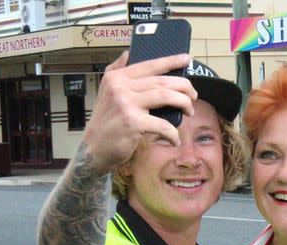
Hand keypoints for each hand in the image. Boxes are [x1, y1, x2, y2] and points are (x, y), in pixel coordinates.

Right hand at [83, 51, 196, 174]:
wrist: (93, 148)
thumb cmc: (106, 122)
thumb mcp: (106, 91)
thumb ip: (116, 70)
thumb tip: (128, 53)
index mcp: (117, 77)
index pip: (150, 65)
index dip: (171, 61)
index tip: (187, 58)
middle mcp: (120, 87)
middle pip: (162, 81)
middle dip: (184, 87)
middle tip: (193, 95)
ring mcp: (126, 105)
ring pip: (166, 97)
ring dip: (184, 103)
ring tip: (190, 111)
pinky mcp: (133, 123)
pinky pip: (163, 125)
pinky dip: (173, 134)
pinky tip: (174, 139)